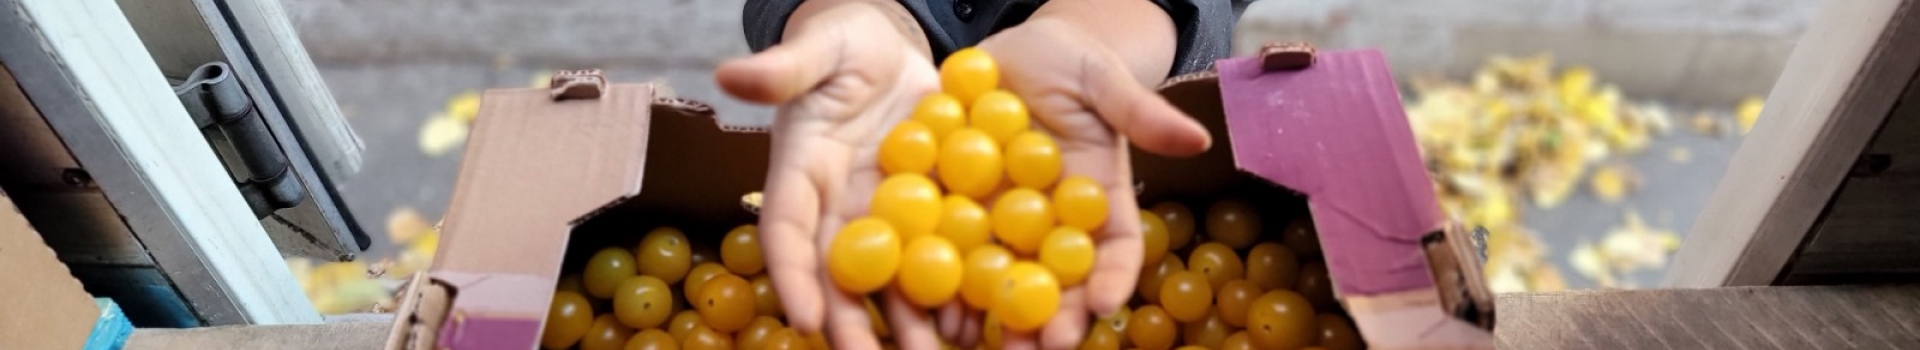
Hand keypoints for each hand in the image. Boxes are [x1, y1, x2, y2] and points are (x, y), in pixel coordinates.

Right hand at [714, 2, 947, 349]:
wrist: (892, 46)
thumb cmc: (844, 42)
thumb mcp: (820, 47)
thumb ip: (784, 67)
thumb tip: (730, 72)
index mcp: (801, 173)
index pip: (785, 229)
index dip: (792, 274)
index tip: (805, 316)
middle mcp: (838, 207)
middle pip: (837, 275)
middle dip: (848, 325)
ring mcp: (885, 214)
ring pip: (890, 280)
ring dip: (906, 324)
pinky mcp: (930, 211)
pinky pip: (939, 258)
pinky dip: (955, 293)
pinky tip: (976, 325)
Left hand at [938, 18, 1211, 349]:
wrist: (1006, 49)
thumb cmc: (1067, 60)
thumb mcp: (1101, 77)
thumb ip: (1139, 111)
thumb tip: (1197, 137)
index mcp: (1096, 198)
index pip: (1114, 249)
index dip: (1112, 278)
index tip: (1104, 305)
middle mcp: (1049, 222)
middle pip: (1057, 280)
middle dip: (1053, 319)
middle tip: (1044, 348)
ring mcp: (998, 220)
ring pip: (1001, 278)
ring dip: (994, 316)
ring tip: (983, 342)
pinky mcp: (948, 207)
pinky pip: (943, 248)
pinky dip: (940, 282)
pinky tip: (931, 307)